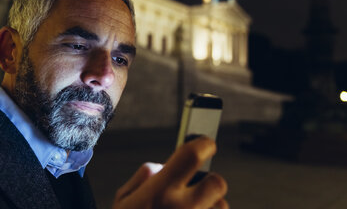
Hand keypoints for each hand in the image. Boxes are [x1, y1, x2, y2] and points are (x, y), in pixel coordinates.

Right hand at [113, 136, 227, 208]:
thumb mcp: (123, 201)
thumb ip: (144, 178)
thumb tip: (163, 168)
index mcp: (160, 192)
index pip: (192, 154)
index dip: (202, 143)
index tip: (205, 143)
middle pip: (217, 182)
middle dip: (208, 182)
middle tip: (195, 189)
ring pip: (223, 208)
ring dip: (211, 208)